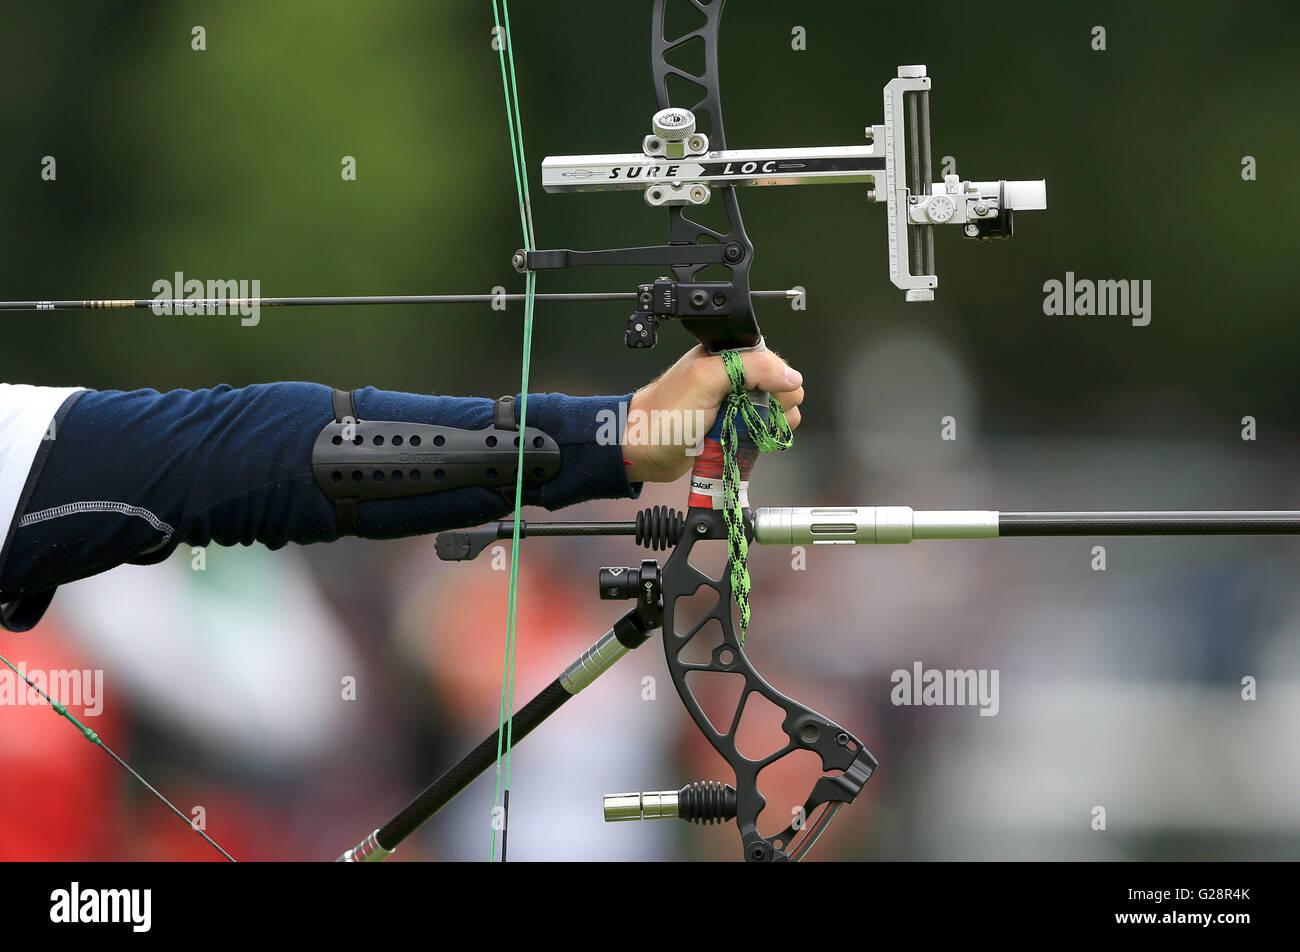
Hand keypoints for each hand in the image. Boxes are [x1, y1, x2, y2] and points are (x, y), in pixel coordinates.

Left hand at [622, 345, 803, 482]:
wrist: (643, 449)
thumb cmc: (664, 414)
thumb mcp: (705, 379)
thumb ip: (748, 368)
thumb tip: (790, 375)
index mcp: (729, 357)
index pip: (775, 363)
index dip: (776, 382)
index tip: (761, 397)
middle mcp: (735, 379)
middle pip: (781, 389)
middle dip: (774, 406)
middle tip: (747, 414)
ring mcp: (736, 405)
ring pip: (777, 412)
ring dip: (769, 424)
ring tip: (744, 428)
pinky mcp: (735, 428)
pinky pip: (763, 431)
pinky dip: (763, 437)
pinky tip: (747, 440)